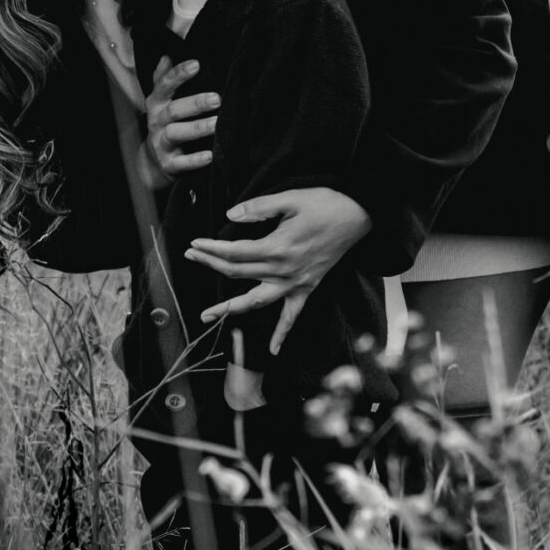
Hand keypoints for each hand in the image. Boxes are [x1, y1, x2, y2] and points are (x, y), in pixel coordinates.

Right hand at [145, 57, 219, 177]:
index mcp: (157, 104)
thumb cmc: (165, 125)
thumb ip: (164, 79)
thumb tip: (167, 55)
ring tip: (216, 124)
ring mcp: (161, 143)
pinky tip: (210, 155)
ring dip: (197, 128)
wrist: (153, 162)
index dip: (179, 74)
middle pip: (174, 110)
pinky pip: (181, 162)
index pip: (164, 85)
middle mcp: (157, 122)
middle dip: (195, 103)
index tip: (197, 64)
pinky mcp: (168, 164)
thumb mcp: (161, 102)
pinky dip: (195, 160)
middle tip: (217, 98)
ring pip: (176, 133)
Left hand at [187, 187, 371, 355]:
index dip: (210, 249)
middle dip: (211, 265)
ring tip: (207, 315)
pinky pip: (292, 316)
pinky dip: (282, 334)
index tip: (194, 245)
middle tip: (191, 257)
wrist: (359, 216)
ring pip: (255, 301)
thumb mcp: (291, 198)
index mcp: (277, 247)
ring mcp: (295, 283)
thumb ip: (258, 208)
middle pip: (238, 273)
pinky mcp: (307, 288)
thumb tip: (230, 216)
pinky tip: (273, 351)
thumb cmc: (326, 204)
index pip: (234, 252)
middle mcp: (283, 270)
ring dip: (229, 308)